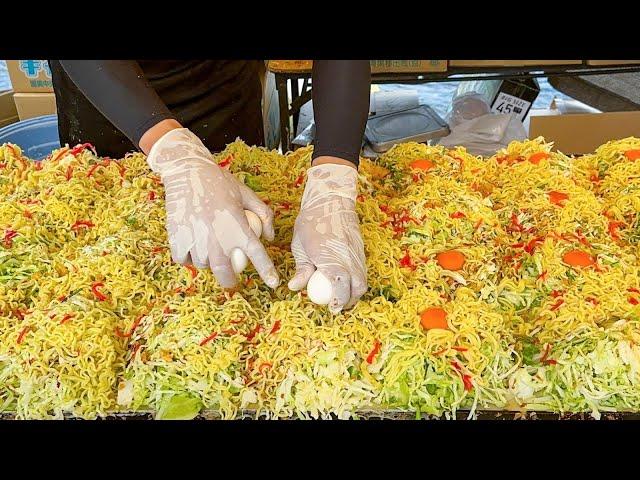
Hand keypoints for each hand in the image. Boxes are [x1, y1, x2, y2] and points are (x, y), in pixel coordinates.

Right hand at [146, 128, 278, 288]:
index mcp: (238, 229)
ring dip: (207, 260)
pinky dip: (188, 255)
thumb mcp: (246, 194)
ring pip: (203, 265)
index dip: (267, 271)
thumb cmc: (218, 182)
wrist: (186, 172)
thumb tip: (269, 237)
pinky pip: (184, 259)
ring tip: (206, 243)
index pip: (257, 256)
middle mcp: (218, 240)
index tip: (272, 283)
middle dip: (229, 281)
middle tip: (230, 277)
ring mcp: (196, 242)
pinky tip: (191, 241)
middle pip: (224, 274)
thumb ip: (263, 215)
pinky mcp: (177, 241)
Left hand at [288, 163, 366, 312]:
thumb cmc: (311, 222)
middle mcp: (348, 258)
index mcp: (331, 258)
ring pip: (363, 280)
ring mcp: (357, 254)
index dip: (338, 301)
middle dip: (349, 301)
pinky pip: (362, 270)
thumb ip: (302, 269)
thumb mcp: (300, 246)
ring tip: (341, 295)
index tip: (332, 309)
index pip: (340, 287)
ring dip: (354, 291)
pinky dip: (356, 279)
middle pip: (357, 288)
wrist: (331, 200)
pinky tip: (344, 280)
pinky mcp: (361, 250)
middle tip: (337, 306)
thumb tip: (294, 287)